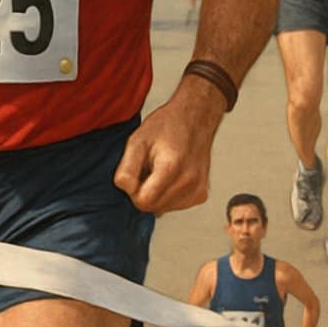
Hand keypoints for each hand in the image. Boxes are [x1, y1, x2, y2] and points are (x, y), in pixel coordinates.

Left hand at [112, 85, 222, 212]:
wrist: (195, 118)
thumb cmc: (166, 126)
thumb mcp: (137, 140)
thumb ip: (127, 168)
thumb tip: (126, 189)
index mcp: (172, 168)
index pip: (143, 202)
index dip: (133, 189)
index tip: (136, 172)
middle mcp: (189, 182)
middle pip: (153, 207)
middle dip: (144, 192)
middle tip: (147, 168)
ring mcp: (197, 190)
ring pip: (163, 209)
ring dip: (155, 194)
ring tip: (160, 169)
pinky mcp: (201, 194)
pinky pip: (174, 205)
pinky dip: (167, 195)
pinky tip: (170, 176)